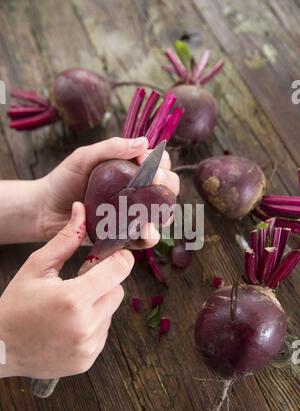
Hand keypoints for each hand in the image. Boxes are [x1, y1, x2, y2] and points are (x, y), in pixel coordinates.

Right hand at [0, 203, 133, 378]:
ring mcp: (88, 347)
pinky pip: (103, 333)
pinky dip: (92, 325)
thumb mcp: (36, 267)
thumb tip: (82, 209)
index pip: (118, 271)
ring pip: (111, 312)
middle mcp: (85, 326)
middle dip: (104, 283)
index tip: (116, 254)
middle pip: (117, 291)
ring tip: (70, 307)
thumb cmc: (15, 304)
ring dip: (98, 305)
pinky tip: (69, 324)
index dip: (120, 258)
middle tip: (81, 283)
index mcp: (73, 299)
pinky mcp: (87, 360)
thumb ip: (65, 240)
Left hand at [38, 137, 179, 245]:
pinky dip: (149, 235)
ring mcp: (134, 215)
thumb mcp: (85, 157)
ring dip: (164, 211)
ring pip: (164, 214)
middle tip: (151, 181)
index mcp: (132, 170)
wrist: (45, 210)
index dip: (160, 162)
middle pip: (168, 188)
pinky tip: (142, 230)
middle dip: (166, 184)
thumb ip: (112, 148)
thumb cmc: (64, 180)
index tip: (144, 160)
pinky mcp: (126, 236)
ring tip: (151, 209)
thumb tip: (143, 142)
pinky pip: (146, 238)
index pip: (160, 163)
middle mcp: (138, 192)